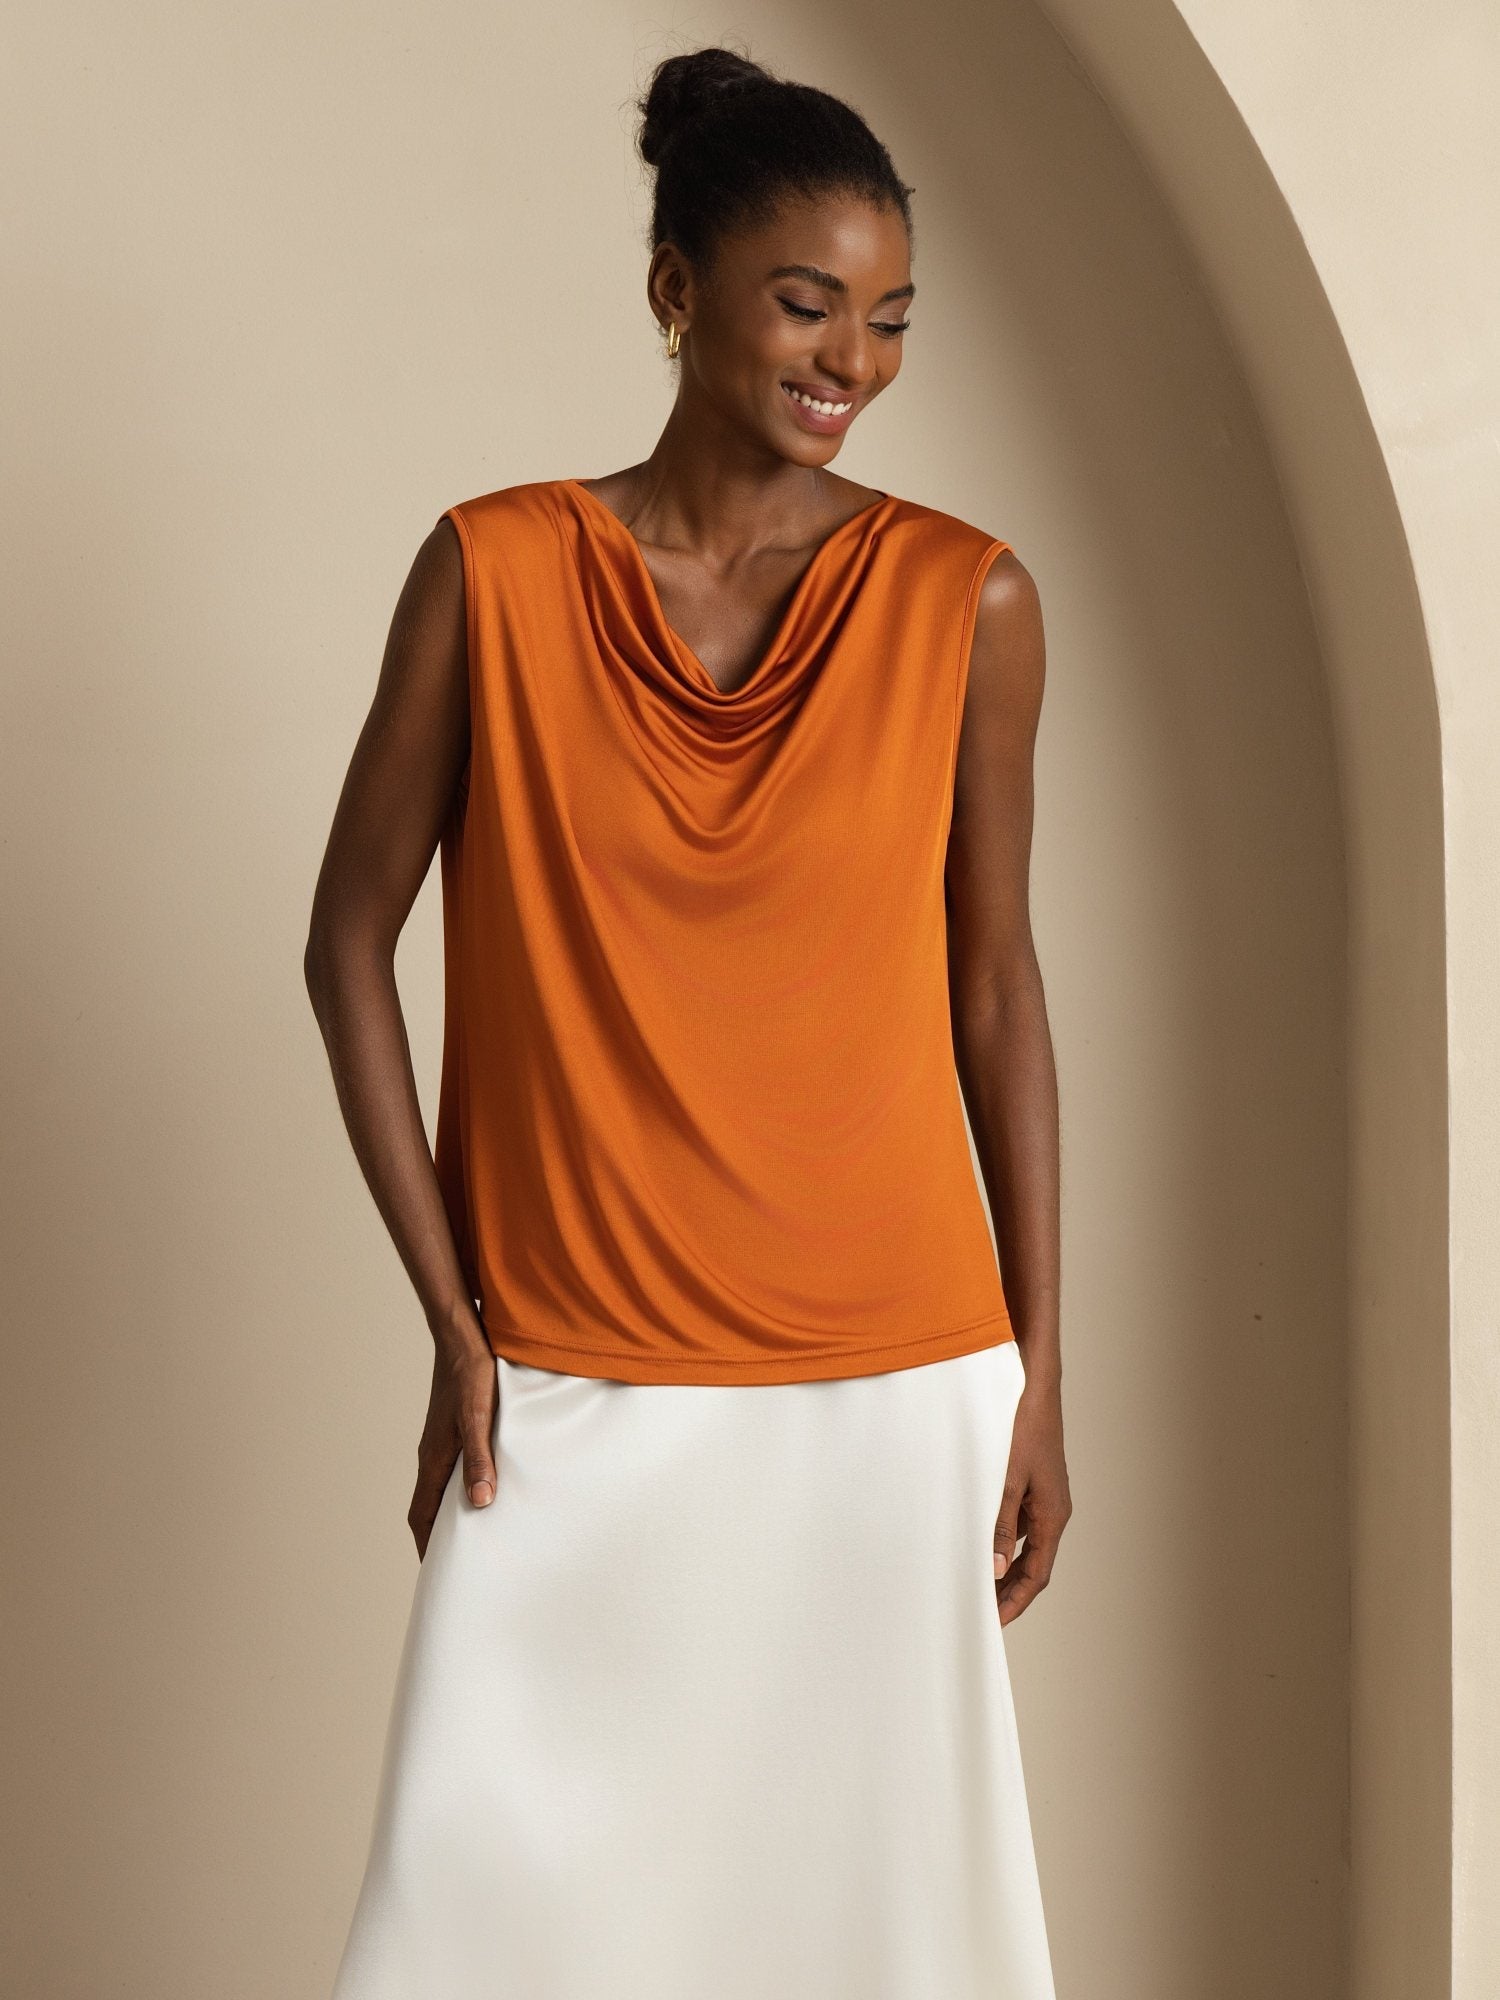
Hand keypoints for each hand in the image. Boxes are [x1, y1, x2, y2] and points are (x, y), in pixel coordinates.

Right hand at [407, 1323, 498, 1559]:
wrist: (461, 1334)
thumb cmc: (471, 1373)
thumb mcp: (480, 1417)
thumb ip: (480, 1458)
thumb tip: (480, 1502)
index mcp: (434, 1458)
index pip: (422, 1515)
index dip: (427, 1546)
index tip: (437, 1573)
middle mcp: (433, 1453)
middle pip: (429, 1506)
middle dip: (438, 1537)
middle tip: (458, 1563)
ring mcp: (442, 1440)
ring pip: (441, 1487)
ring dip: (451, 1512)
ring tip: (474, 1533)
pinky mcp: (455, 1426)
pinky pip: (452, 1467)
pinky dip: (462, 1487)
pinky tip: (485, 1484)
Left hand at [993, 1374, 1070, 1625]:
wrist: (1033, 1384)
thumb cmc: (1022, 1426)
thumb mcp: (1005, 1478)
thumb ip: (1000, 1524)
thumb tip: (997, 1568)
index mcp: (1053, 1514)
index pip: (1037, 1574)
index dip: (1016, 1602)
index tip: (994, 1624)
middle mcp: (1051, 1510)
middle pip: (1032, 1564)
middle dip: (1008, 1590)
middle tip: (980, 1611)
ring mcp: (1041, 1495)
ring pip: (1022, 1542)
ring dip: (1001, 1563)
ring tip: (972, 1580)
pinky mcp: (1029, 1482)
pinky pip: (1015, 1520)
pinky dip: (998, 1536)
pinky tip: (975, 1538)